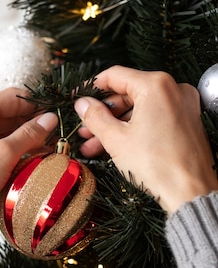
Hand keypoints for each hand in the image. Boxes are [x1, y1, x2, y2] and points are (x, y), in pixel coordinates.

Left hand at [0, 88, 57, 228]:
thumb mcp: (4, 155)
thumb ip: (29, 134)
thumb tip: (49, 120)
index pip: (13, 97)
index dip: (38, 104)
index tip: (59, 114)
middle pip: (7, 113)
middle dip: (32, 124)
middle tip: (57, 136)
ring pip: (0, 131)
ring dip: (22, 138)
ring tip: (46, 149)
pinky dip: (9, 149)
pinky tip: (25, 159)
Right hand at [74, 65, 217, 214]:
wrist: (190, 191)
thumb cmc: (158, 165)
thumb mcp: (116, 139)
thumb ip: (95, 117)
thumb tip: (83, 104)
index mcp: (156, 85)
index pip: (115, 75)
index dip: (91, 87)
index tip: (78, 97)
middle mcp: (173, 89)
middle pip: (128, 93)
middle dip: (103, 113)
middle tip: (85, 128)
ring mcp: (183, 105)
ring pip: (140, 108)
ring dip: (116, 124)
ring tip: (94, 144)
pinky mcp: (188, 121)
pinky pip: (154, 117)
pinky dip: (135, 128)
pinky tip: (116, 144)